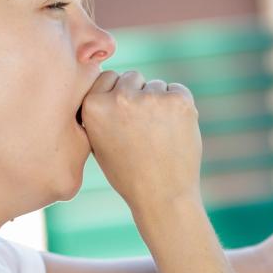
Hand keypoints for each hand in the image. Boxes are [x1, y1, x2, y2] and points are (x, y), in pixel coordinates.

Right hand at [80, 70, 202, 210]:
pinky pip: (178, 90)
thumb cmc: (129, 174)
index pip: (107, 77)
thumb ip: (100, 111)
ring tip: (159, 136)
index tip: (124, 116)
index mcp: (93, 106)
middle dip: (138, 95)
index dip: (117, 95)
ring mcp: (150, 97)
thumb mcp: (99, 142)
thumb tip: (108, 84)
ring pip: (156, 85)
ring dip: (159, 103)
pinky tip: (174, 131)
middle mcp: (120, 97)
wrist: (162, 196)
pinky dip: (179, 107)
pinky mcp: (178, 100)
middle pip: (132, 76)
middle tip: (143, 129)